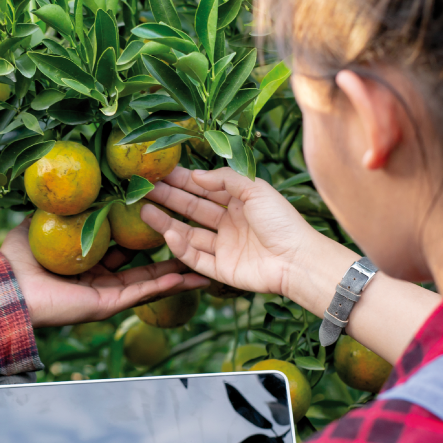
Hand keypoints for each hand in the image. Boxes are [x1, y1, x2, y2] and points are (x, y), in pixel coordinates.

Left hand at [0, 218, 209, 327]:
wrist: (6, 286)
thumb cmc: (17, 258)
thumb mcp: (41, 224)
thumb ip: (61, 211)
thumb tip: (74, 187)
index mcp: (87, 264)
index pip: (124, 250)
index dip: (145, 236)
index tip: (167, 218)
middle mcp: (100, 280)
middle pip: (144, 269)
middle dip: (170, 257)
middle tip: (196, 241)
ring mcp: (105, 294)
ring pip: (150, 283)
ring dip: (178, 274)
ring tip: (206, 264)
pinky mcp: (106, 304)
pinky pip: (141, 293)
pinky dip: (166, 285)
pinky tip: (188, 275)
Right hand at [142, 167, 321, 298]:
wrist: (298, 260)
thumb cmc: (282, 221)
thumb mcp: (255, 189)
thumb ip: (225, 179)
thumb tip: (195, 175)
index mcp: (239, 203)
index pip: (204, 189)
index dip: (183, 181)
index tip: (160, 173)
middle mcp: (228, 224)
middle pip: (192, 209)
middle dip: (168, 198)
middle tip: (144, 190)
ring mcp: (223, 247)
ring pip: (188, 233)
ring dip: (166, 222)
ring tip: (144, 210)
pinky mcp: (221, 270)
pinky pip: (195, 257)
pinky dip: (181, 247)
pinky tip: (168, 233)